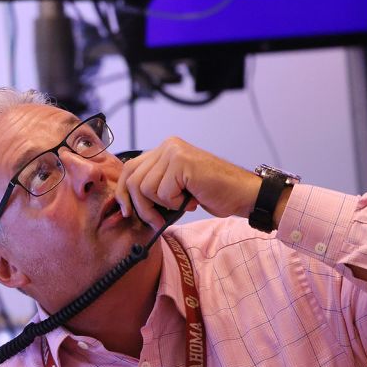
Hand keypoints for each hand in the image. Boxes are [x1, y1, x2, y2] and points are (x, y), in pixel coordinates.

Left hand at [114, 137, 259, 228]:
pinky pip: (162, 192)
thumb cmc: (212, 193)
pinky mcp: (181, 163)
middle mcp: (167, 146)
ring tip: (181, 205)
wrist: (243, 194)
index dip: (123, 192)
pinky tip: (191, 200)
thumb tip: (127, 202)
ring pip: (145, 188)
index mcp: (164, 150)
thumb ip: (155, 185)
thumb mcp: (176, 187)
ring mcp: (174, 152)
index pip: (129, 169)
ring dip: (161, 205)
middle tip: (154, 220)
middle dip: (140, 206)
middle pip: (132, 179)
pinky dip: (175, 203)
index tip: (126, 211)